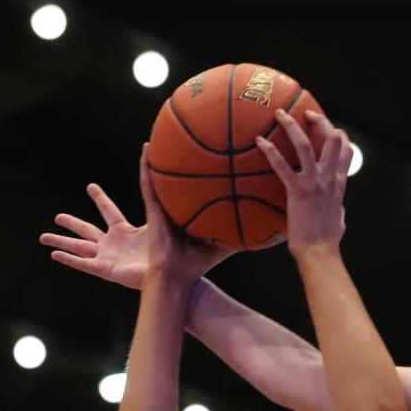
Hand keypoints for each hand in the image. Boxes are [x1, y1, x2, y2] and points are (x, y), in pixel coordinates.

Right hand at [39, 173, 232, 290]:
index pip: (112, 214)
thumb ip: (194, 206)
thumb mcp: (188, 226)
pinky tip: (52, 254)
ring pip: (81, 246)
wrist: (181, 281)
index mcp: (132, 234)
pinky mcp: (108, 269)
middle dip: (74, 222)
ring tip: (44, 236)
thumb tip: (218, 188)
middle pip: (90, 229)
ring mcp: (110, 258)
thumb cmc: (187, 262)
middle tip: (58, 216)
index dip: (100, 200)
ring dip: (63, 240)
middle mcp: (117, 245)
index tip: (89, 187)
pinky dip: (69, 259)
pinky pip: (84, 263)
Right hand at [138, 145, 233, 285]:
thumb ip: (240, 234)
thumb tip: (265, 229)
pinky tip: (147, 148)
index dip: (200, 173)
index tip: (211, 153)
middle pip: (178, 180)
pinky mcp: (151, 209)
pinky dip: (145, 166)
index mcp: (189, 215)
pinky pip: (147, 183)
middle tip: (187, 136)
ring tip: (161, 134)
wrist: (177, 275)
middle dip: (181, 159)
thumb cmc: (198, 265)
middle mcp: (175, 208)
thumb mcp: (224, 246)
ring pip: (158, 177)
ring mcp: (161, 207)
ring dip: (158, 156)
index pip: (195, 190)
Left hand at [257, 109, 352, 258]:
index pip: (346, 150)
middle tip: (306, 112)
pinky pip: (282, 166)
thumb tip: (338, 209)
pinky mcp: (298, 191)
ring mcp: (314, 183)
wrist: (320, 251)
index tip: (330, 128)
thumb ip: (337, 207)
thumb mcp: (338, 219)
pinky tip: (260, 142)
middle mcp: (329, 178)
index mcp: (339, 183)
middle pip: (330, 138)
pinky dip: (270, 151)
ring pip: (305, 145)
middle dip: (319, 121)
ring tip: (280, 114)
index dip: (340, 135)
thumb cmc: (327, 241)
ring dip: (292, 126)